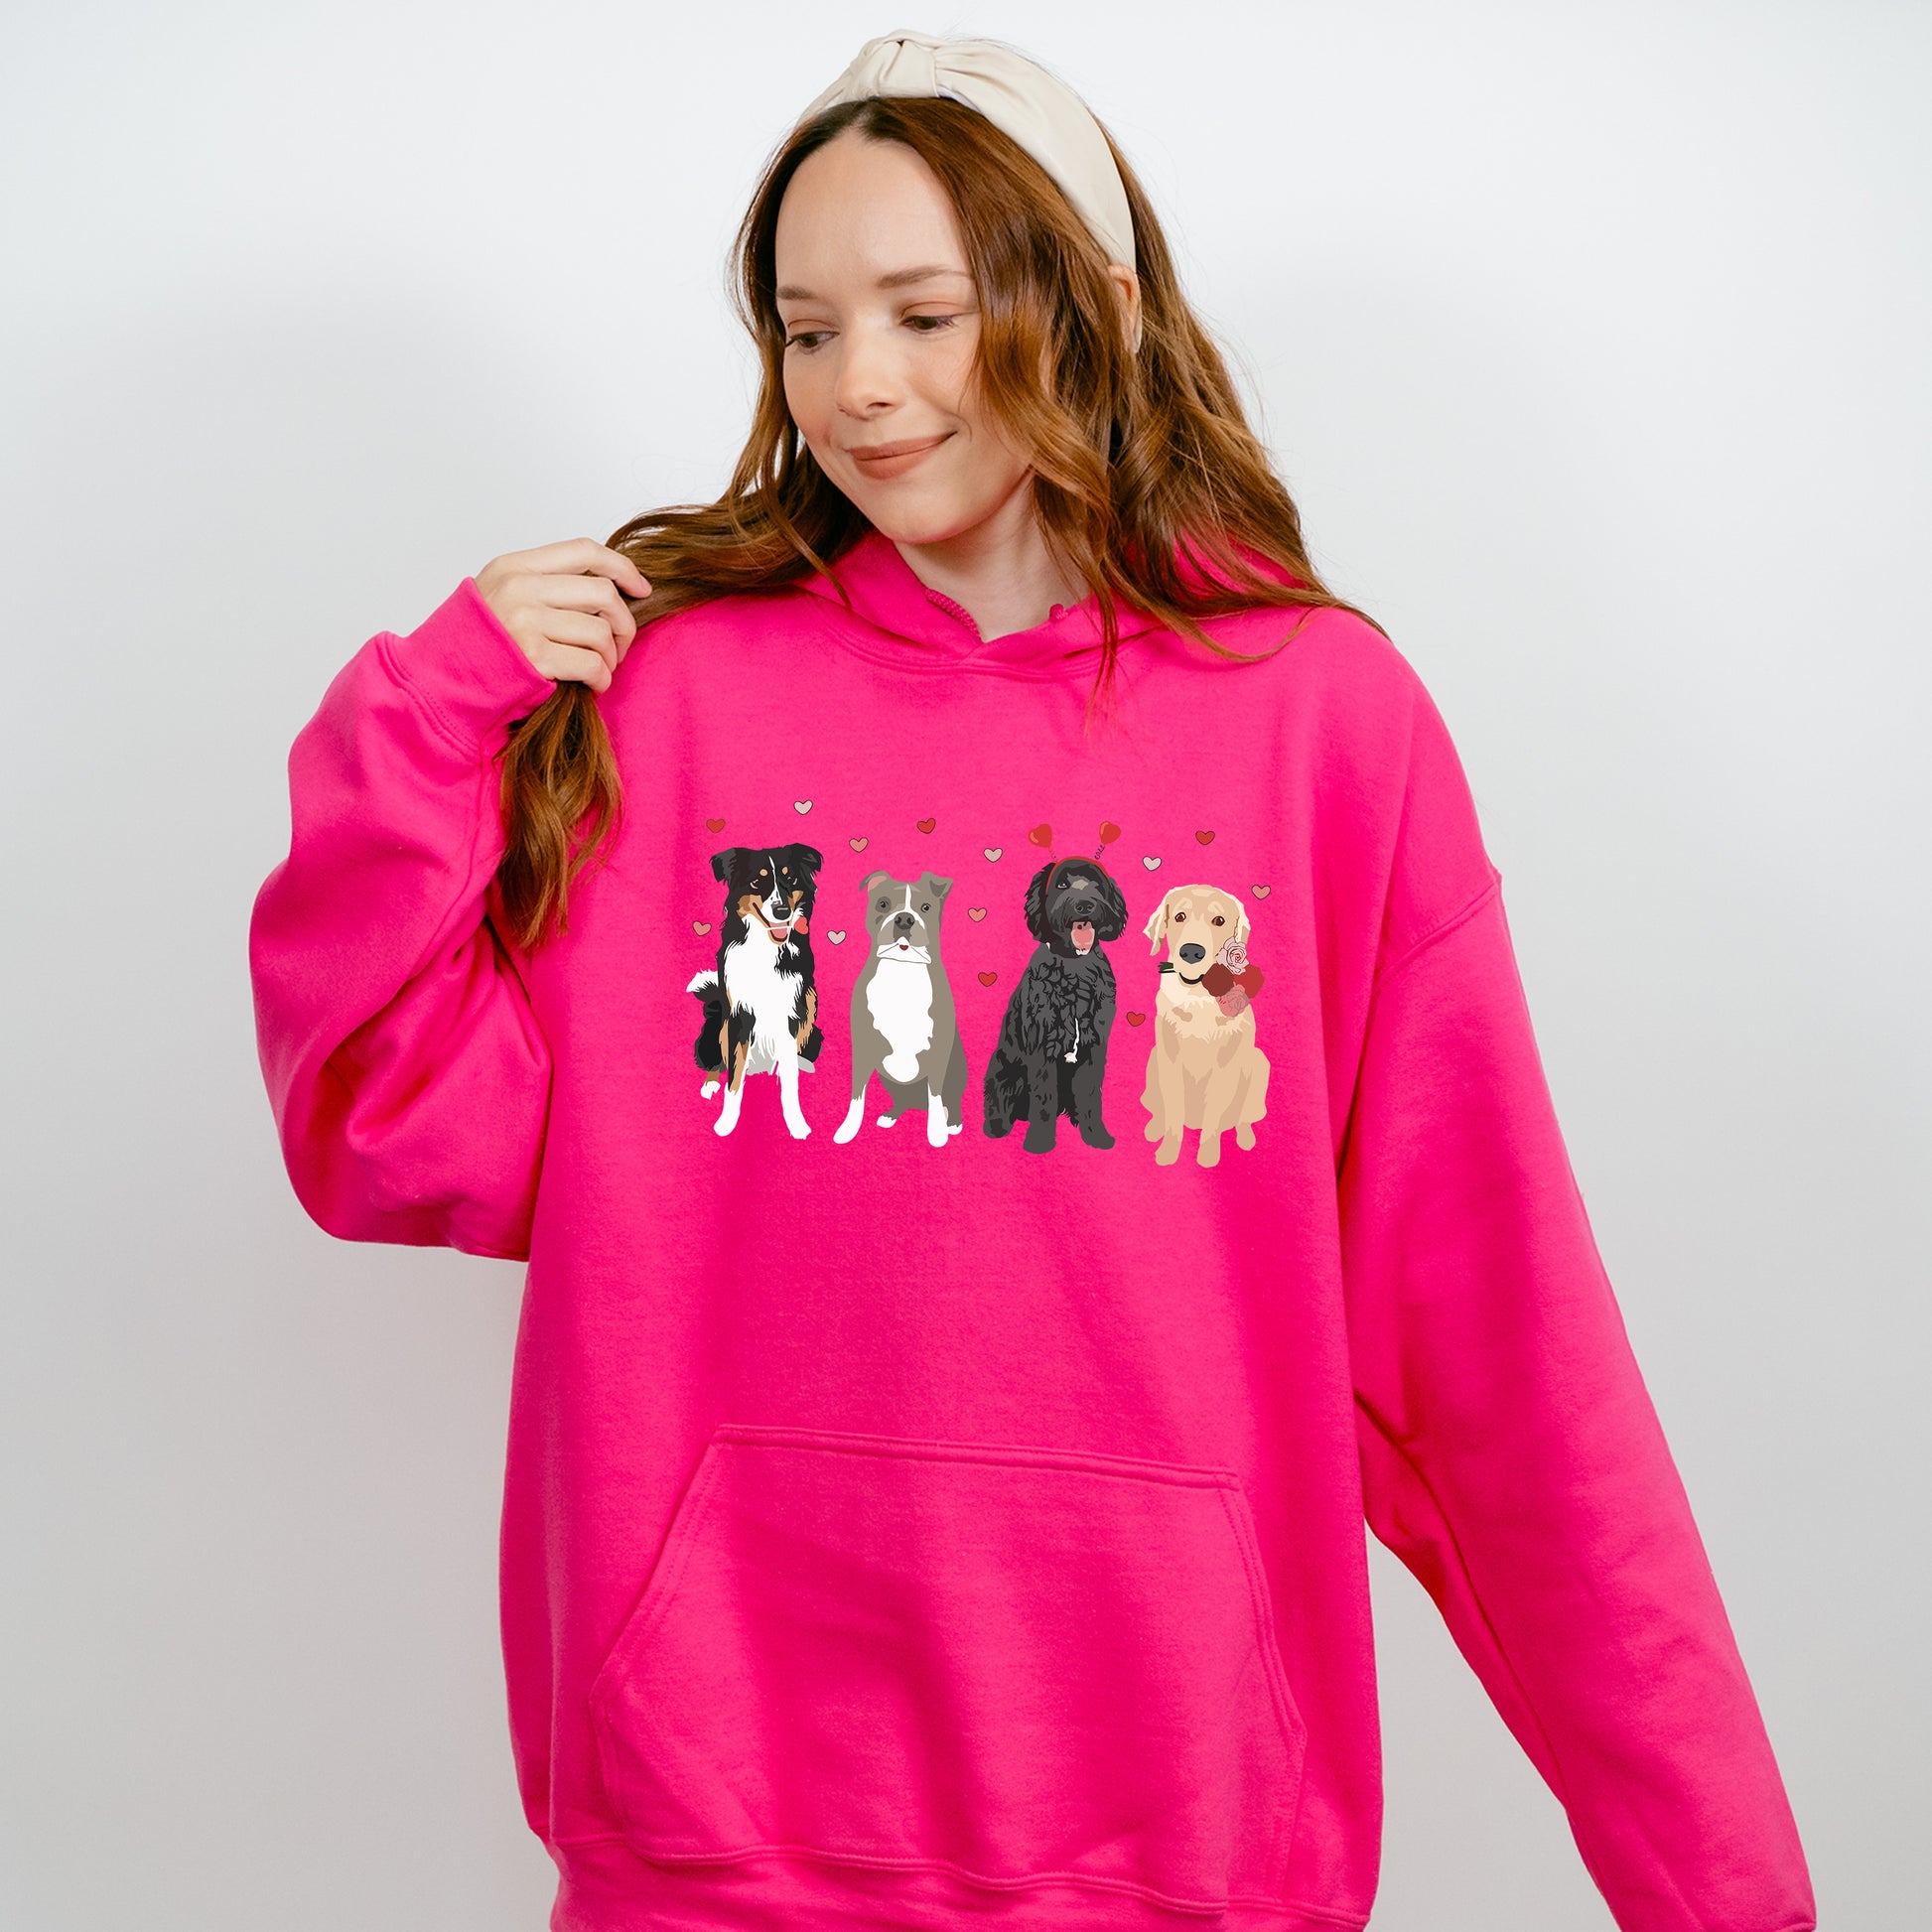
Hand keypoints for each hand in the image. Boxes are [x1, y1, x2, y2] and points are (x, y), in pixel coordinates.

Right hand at [473, 539, 652, 693]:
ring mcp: (525, 621)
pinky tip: (593, 684)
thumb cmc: (475, 644)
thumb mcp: (499, 595)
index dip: (621, 568)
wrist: (438, 681)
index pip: (584, 551)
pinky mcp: (533, 658)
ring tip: (601, 668)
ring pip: (600, 631)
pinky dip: (601, 678)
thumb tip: (603, 589)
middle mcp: (520, 588)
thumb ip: (542, 584)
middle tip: (619, 645)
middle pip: (602, 593)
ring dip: (610, 656)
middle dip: (623, 623)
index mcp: (514, 567)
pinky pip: (591, 664)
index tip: (641, 589)